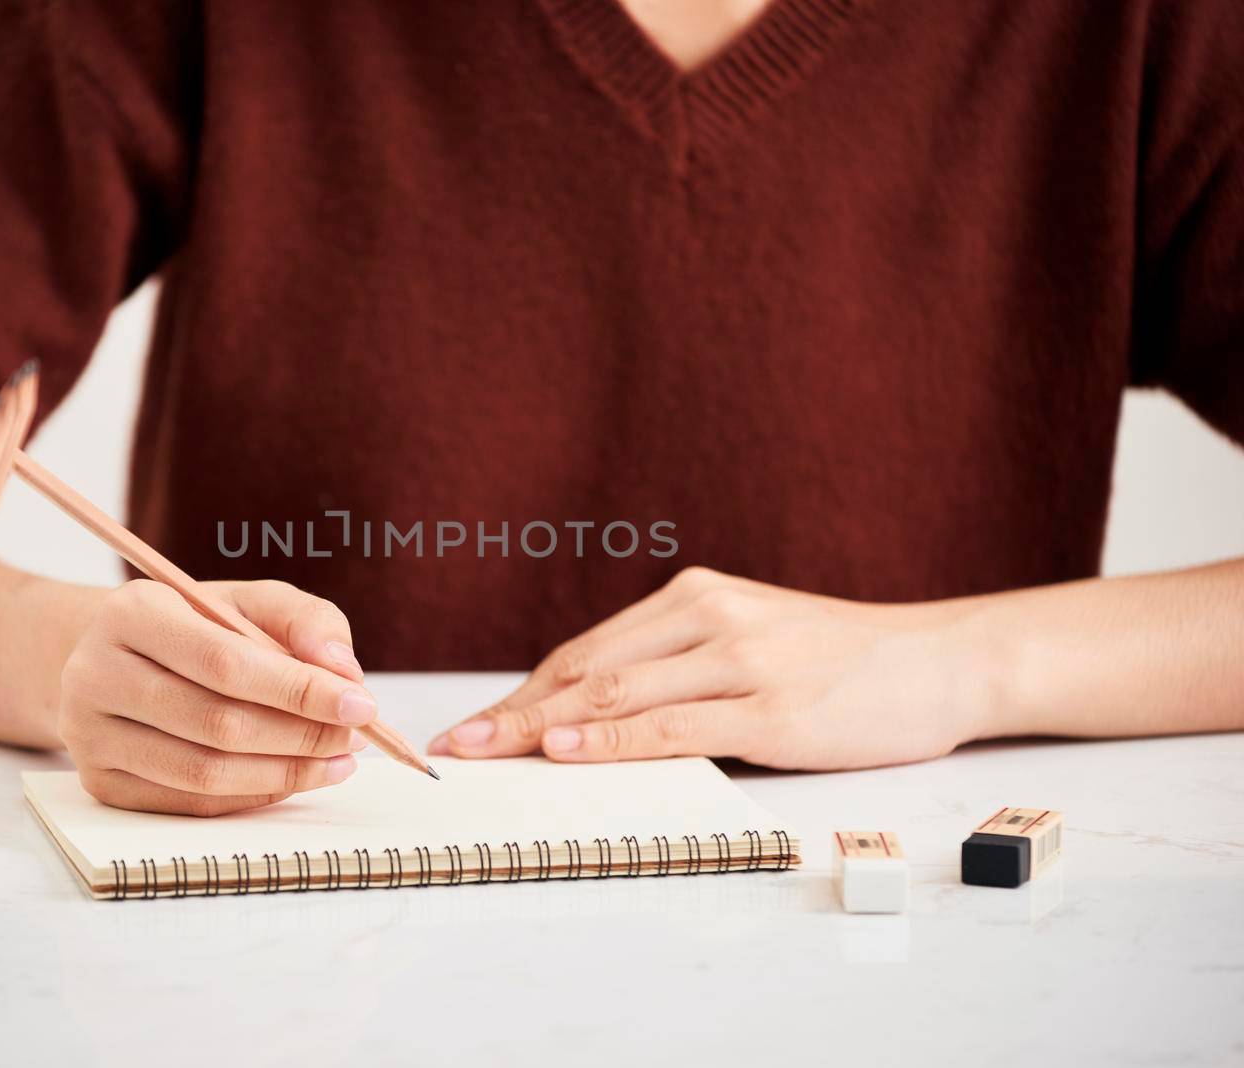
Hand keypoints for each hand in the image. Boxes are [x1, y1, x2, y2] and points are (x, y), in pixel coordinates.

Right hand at [60, 578, 377, 814]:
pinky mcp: (100, 782)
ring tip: (335, 760)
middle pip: (216, 723)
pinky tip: (292, 777)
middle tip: (352, 736)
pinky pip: (189, 802)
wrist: (115, 657)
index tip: (361, 704)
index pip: (226, 662)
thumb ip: (302, 620)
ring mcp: (89, 735)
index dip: (299, 690)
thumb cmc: (194, 626)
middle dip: (301, 735)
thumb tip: (342, 670)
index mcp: (132, 612)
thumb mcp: (245, 602)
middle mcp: (96, 673)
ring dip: (284, 773)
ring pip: (203, 773)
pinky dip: (252, 794)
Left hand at [430, 566, 995, 769]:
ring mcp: (741, 660)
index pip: (587, 651)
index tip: (476, 723)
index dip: (524, 691)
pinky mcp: (774, 707)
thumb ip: (679, 668)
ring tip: (488, 752)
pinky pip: (675, 726)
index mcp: (696, 597)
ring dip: (544, 728)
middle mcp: (709, 617)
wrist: (940, 660)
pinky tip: (570, 750)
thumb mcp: (750, 643)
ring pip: (619, 695)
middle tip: (457, 744)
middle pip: (587, 671)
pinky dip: (615, 740)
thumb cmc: (838, 661)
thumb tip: (596, 720)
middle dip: (515, 712)